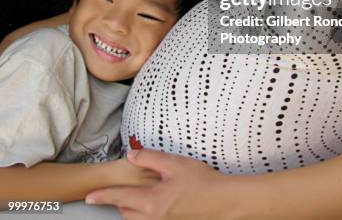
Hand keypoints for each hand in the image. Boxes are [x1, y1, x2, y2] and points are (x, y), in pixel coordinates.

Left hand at [86, 149, 237, 218]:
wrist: (224, 202)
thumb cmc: (202, 182)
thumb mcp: (174, 163)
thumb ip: (150, 158)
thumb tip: (131, 156)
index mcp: (152, 202)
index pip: (119, 198)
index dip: (103, 196)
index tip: (89, 197)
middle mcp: (154, 218)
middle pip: (126, 213)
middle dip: (119, 202)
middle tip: (119, 188)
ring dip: (132, 208)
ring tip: (137, 194)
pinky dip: (146, 213)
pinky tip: (156, 202)